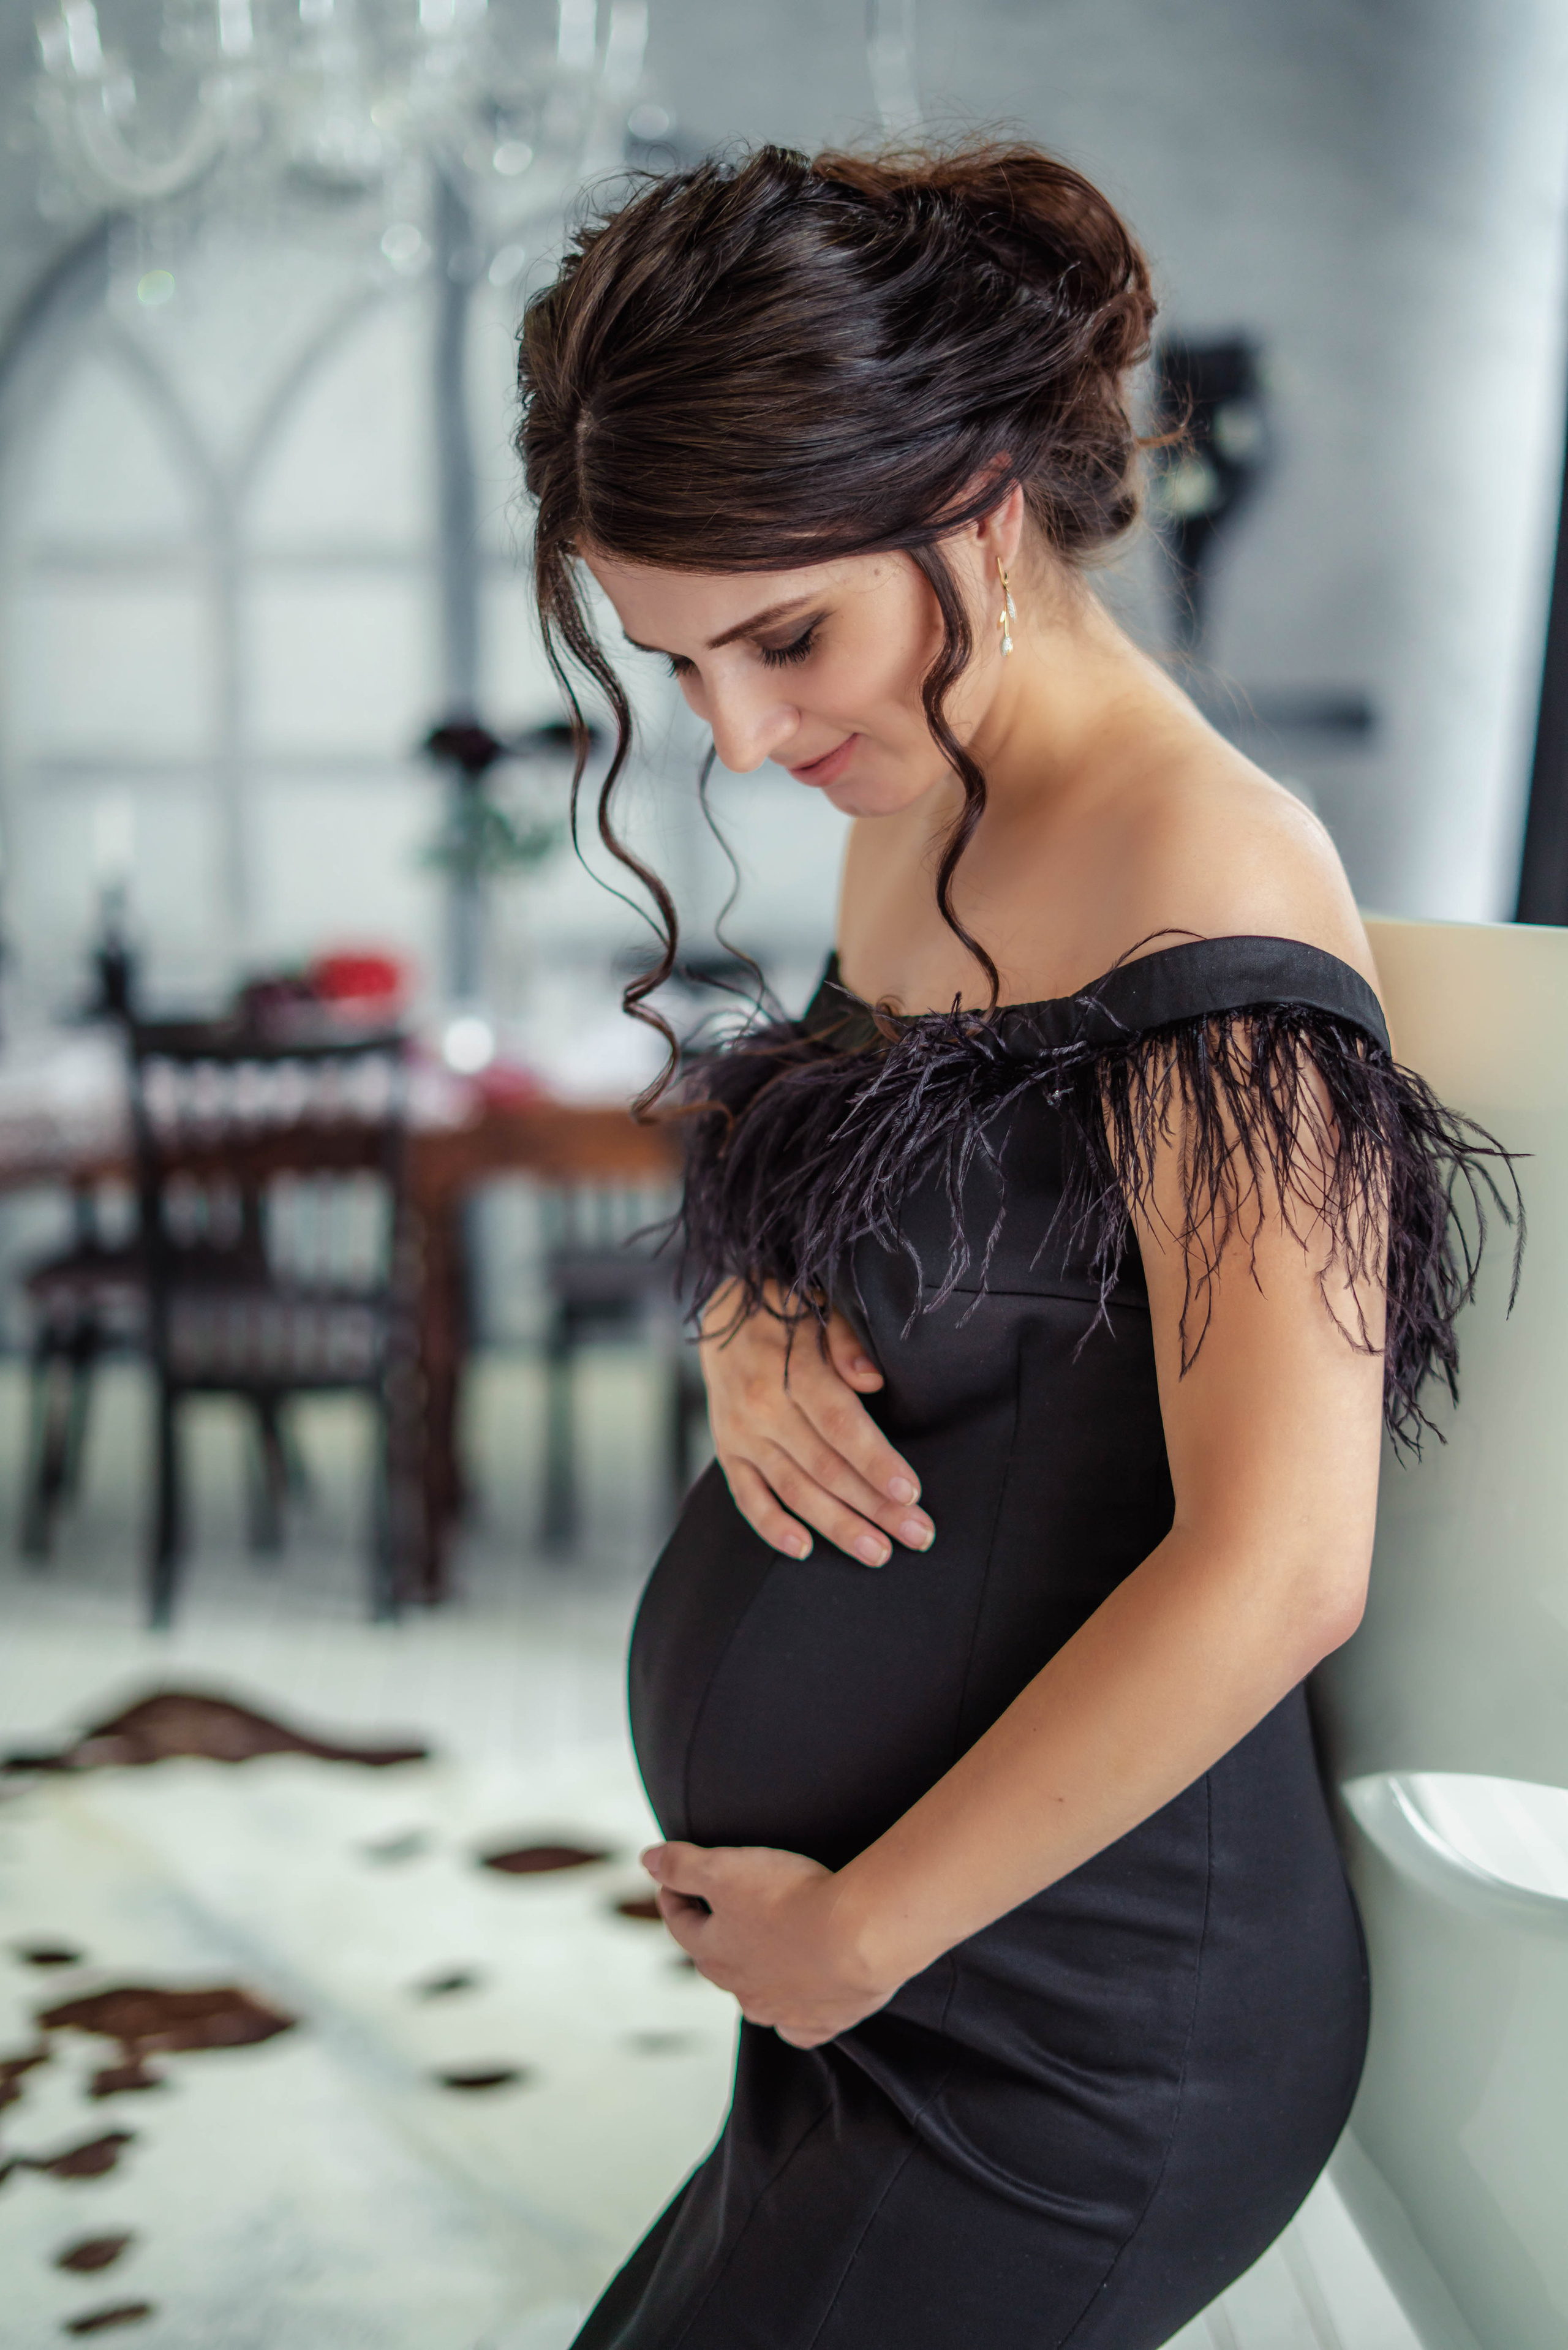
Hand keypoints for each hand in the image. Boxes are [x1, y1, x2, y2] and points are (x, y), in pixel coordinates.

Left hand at [642, 1840, 897, 2046]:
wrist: (857, 1936)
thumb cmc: (790, 1899)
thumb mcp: (725, 1867)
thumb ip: (681, 1864)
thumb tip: (647, 1859)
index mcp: (714, 1952)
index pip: (682, 1924)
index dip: (675, 1896)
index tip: (675, 1879)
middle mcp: (742, 1989)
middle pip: (716, 1961)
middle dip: (713, 1935)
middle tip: (720, 1909)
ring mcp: (781, 2010)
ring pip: (755, 1997)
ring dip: (754, 1974)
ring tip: (764, 1949)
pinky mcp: (821, 2022)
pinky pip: (799, 2026)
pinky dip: (796, 2014)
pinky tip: (800, 2001)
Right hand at [699, 1280, 933, 1566]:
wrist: (722, 1316)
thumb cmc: (789, 1313)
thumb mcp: (821, 1308)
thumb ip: (847, 1343)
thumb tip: (872, 1379)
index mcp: (791, 1371)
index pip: (840, 1424)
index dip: (876, 1461)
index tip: (911, 1493)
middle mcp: (762, 1408)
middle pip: (826, 1468)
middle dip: (875, 1506)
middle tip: (917, 1535)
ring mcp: (742, 1435)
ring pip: (795, 1490)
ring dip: (838, 1526)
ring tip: (877, 1553)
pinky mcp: (728, 1452)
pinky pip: (748, 1497)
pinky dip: (772, 1526)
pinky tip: (804, 1549)